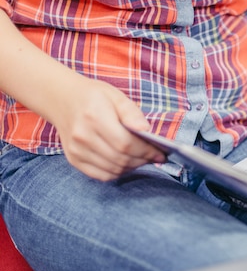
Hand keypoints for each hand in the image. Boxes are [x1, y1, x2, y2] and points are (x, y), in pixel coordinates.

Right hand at [50, 79, 165, 180]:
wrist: (61, 99)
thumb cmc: (93, 96)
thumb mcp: (115, 95)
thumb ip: (132, 113)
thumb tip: (146, 130)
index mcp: (94, 117)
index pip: (125, 143)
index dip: (146, 151)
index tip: (161, 153)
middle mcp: (82, 136)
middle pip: (120, 158)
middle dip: (143, 160)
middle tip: (155, 157)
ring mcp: (76, 150)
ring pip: (113, 169)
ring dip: (133, 167)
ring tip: (143, 159)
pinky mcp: (73, 159)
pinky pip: (101, 175)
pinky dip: (118, 172)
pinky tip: (127, 164)